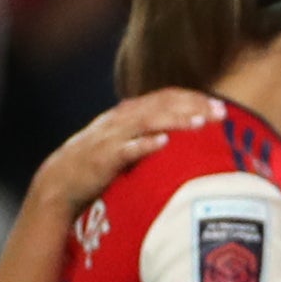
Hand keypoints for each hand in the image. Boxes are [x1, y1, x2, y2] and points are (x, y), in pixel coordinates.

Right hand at [37, 89, 220, 214]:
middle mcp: (120, 120)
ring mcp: (110, 138)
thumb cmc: (98, 165)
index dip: (193, 99)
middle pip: (160, 105)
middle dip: (192, 107)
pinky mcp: (102, 158)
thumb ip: (149, 133)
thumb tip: (186, 135)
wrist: (59, 183)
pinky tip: (163, 142)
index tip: (221, 107)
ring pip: (146, 122)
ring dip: (174, 121)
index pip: (164, 98)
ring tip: (199, 123)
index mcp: (127, 114)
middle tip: (221, 112)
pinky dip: (144, 144)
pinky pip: (125, 149)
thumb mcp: (125, 142)